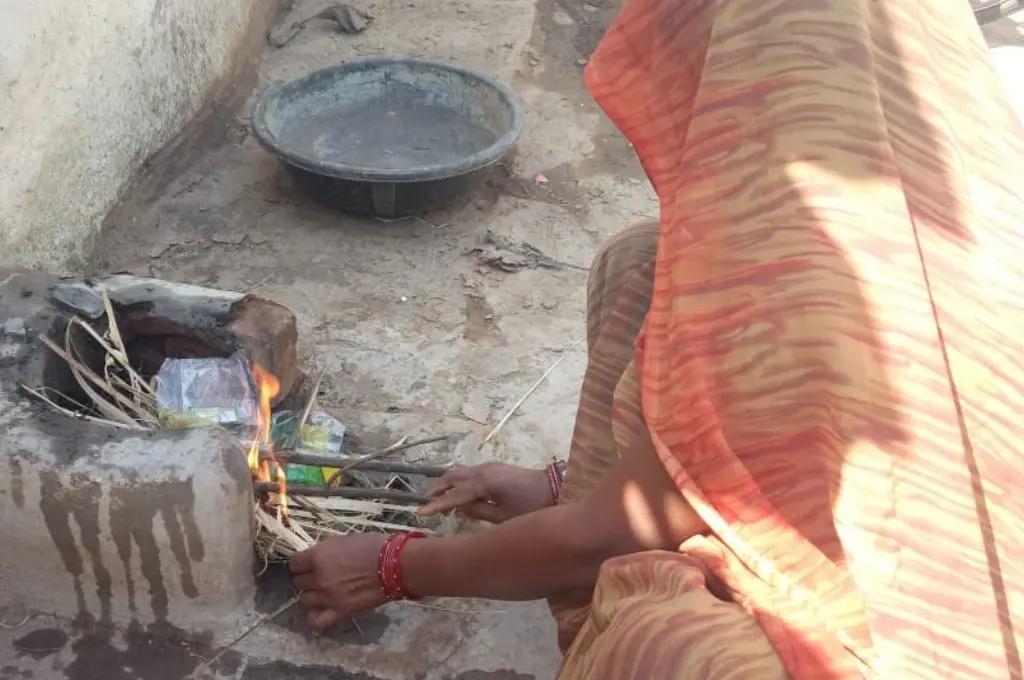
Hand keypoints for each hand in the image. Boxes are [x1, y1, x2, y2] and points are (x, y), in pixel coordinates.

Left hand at [291, 532, 387, 630]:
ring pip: (305, 600)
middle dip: (308, 578)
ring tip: (325, 591)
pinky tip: (322, 610)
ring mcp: (328, 597)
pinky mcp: (340, 612)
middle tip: (322, 575)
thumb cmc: (374, 546)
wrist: (395, 565)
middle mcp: (318, 578)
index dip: (301, 563)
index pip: (294, 563)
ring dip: (313, 595)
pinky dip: (315, 616)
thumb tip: (319, 556)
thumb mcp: (345, 540)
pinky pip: (316, 621)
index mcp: (318, 557)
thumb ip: (327, 550)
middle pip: (299, 582)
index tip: (308, 563)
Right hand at [418, 462, 552, 522]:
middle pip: (454, 477)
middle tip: (426, 501)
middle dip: (439, 488)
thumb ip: (478, 512)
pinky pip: (472, 473)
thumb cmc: (531, 507)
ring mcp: (491, 467)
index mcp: (484, 483)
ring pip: (462, 473)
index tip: (421, 513)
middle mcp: (484, 470)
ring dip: (449, 484)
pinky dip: (461, 482)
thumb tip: (459, 508)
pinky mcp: (497, 468)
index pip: (454, 496)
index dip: (437, 506)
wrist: (556, 488)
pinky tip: (461, 494)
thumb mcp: (504, 517)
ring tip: (439, 499)